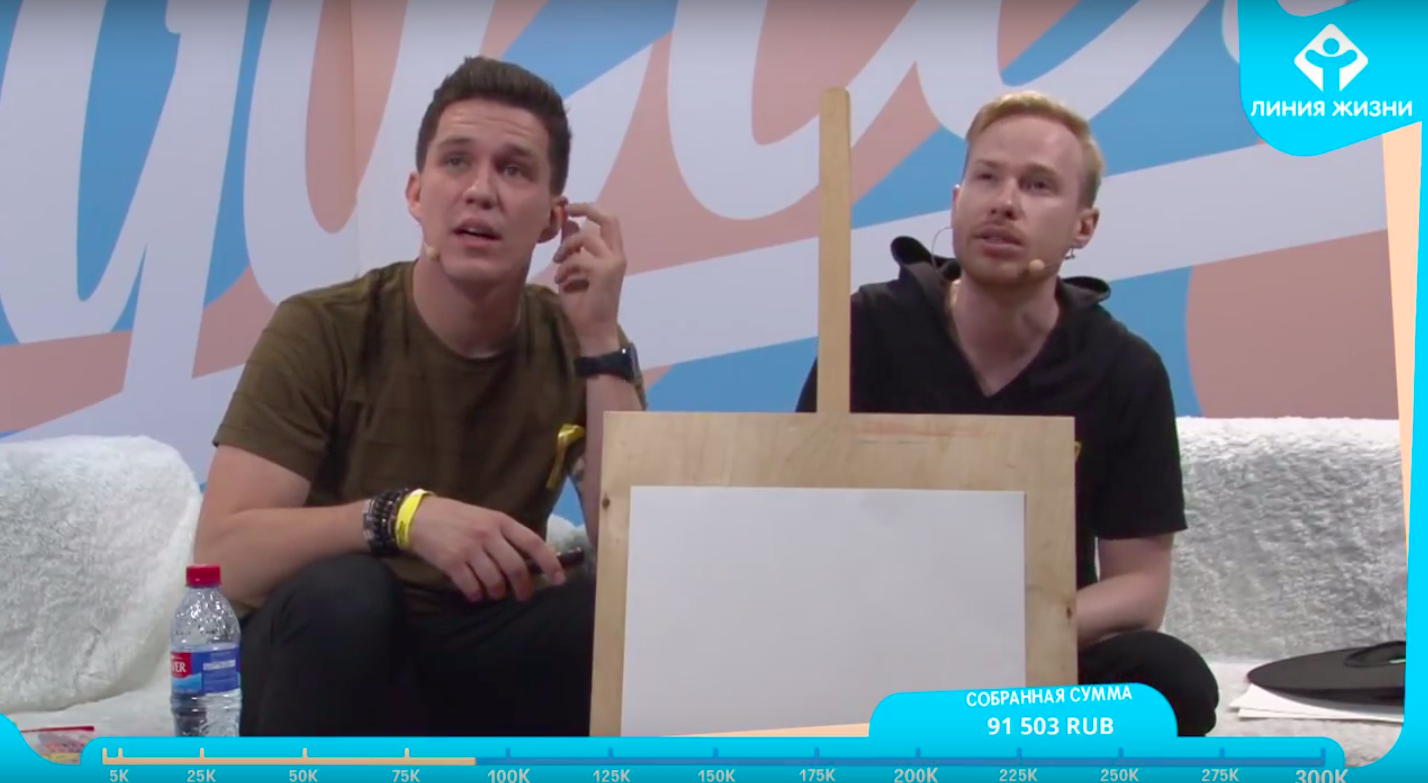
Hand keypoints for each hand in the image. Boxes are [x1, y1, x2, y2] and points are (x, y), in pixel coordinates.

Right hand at [405, 496, 565, 601]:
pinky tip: (475, 593)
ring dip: (497, 592)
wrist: (419, 516)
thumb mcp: (486, 517)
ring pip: (495, 581)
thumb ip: (506, 535)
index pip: (534, 543)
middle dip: (524, 588)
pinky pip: (472, 587)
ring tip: (494, 592)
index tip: (560, 579)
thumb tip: (530, 560)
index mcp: (501, 521)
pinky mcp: (452, 562)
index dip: (550, 563)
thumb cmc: (457, 517)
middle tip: (523, 596)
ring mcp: (470, 548)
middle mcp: (488, 534)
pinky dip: (476, 594)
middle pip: (516, 568)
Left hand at [551, 203, 626, 352]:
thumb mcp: (573, 269)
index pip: (608, 220)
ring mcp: (613, 263)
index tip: (569, 208)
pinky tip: (560, 281)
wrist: (593, 330)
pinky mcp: (604, 272)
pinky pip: (579, 259)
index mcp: (613, 253)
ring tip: (557, 264)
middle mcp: (617, 255)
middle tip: (566, 211)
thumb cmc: (583, 304)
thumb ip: (573, 247)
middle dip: (586, 209)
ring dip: (566, 248)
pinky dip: (565, 268)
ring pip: (586, 237)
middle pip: (609, 218)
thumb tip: (567, 222)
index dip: (589, 208)